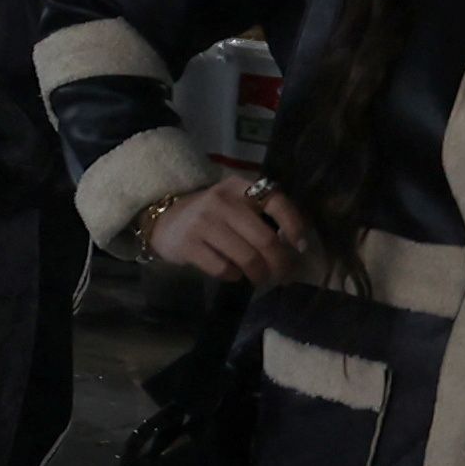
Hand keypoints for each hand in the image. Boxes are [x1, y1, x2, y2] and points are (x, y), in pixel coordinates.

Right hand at [145, 173, 297, 286]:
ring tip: (261, 279)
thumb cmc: (211, 216)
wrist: (163, 219)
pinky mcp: (188, 244)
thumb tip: (296, 248)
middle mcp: (222, 201)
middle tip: (284, 276)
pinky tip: (233, 273)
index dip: (294, 225)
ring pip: (246, 257)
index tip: (300, 247)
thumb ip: (262, 216)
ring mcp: (203, 222)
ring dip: (260, 274)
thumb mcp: (235, 204)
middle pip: (265, 239)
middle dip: (281, 263)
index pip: (276, 201)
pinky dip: (234, 276)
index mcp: (238, 187)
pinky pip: (223, 268)